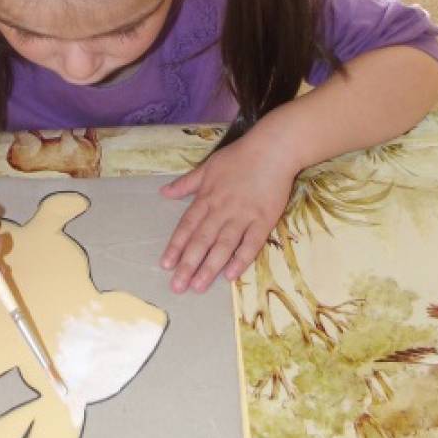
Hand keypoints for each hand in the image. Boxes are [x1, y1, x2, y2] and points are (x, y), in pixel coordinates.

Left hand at [159, 133, 298, 293]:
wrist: (273, 150)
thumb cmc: (239, 157)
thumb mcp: (208, 167)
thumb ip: (186, 184)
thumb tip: (164, 193)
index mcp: (207, 197)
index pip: (187, 226)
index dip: (176, 246)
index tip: (165, 265)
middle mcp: (222, 210)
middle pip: (202, 241)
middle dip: (188, 265)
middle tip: (177, 287)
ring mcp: (243, 217)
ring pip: (223, 246)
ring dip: (209, 267)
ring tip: (198, 287)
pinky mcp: (264, 221)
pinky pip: (251, 244)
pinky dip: (240, 260)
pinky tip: (230, 275)